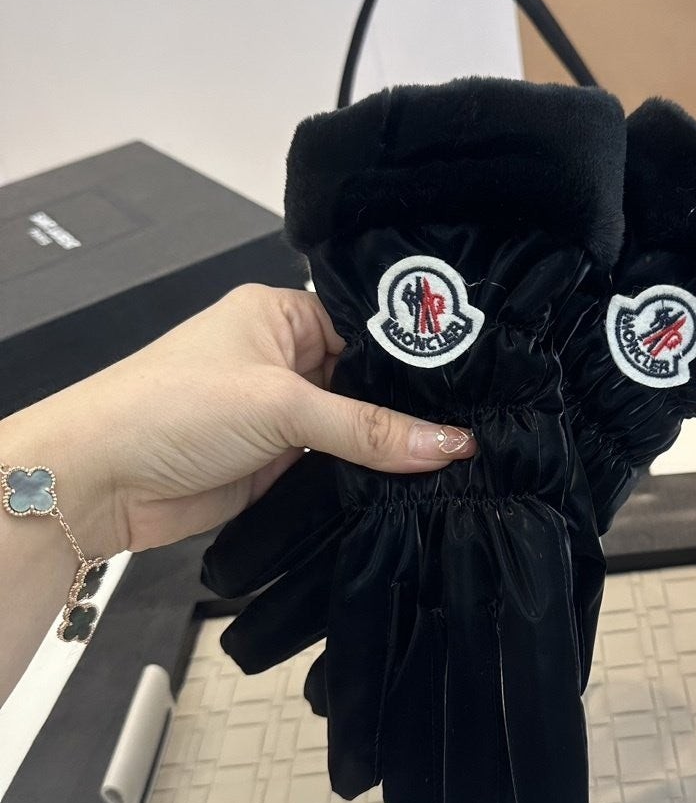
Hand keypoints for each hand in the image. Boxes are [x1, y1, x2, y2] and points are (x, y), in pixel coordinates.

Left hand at [0, 284, 475, 556]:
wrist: (99, 483)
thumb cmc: (180, 408)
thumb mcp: (280, 405)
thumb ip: (368, 428)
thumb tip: (456, 445)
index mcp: (282, 315)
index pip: (368, 327)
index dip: (417, 354)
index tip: (480, 381)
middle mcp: (287, 359)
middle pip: (367, 382)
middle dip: (413, 407)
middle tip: (488, 426)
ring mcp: (284, 416)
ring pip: (356, 429)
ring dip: (394, 448)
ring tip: (471, 460)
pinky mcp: (280, 464)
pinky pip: (338, 466)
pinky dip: (369, 478)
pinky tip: (423, 487)